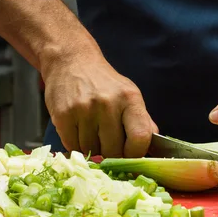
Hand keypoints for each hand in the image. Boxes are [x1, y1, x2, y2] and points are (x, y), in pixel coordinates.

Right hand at [42, 54, 157, 157]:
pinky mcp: (63, 116)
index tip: (129, 155)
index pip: (140, 138)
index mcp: (129, 98)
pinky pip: (73, 146)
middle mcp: (107, 104)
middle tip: (107, 146)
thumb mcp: (127, 94)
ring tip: (91, 134)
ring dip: (92, 150)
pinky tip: (78, 133)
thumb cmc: (102, 82)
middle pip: (114, 150)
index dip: (136, 154)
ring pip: (92, 151)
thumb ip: (141, 121)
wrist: (71, 61)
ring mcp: (84, 110)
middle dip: (111, 154)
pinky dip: (76, 146)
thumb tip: (154, 149)